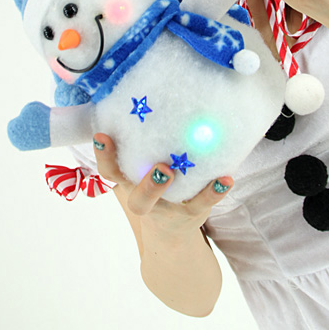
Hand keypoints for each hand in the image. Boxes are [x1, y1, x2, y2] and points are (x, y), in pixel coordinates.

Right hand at [92, 133, 232, 238]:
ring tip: (176, 171)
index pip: (110, 172)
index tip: (102, 136)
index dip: (104, 155)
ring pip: (169, 205)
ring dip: (173, 190)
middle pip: (140, 200)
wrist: (171, 234)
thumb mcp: (139, 170)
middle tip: (160, 166)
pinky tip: (226, 178)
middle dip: (148, 185)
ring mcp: (169, 209)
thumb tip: (142, 96)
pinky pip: (203, 203)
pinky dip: (215, 191)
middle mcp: (146, 200)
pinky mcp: (192, 213)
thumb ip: (140, 143)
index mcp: (130, 184)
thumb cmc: (153, 186)